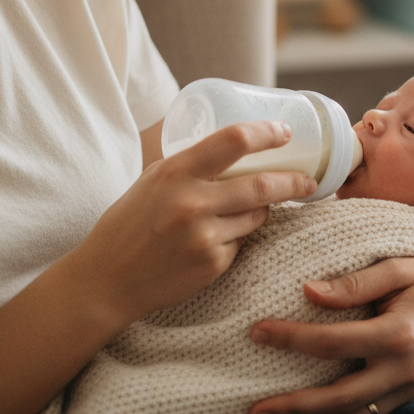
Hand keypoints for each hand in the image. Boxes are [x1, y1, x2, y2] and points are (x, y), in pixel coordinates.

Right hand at [61, 120, 316, 329]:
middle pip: (263, 184)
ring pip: (257, 215)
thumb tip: (240, 145)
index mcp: (176, 172)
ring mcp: (204, 237)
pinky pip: (242, 242)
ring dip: (262, 209)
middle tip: (309, 180)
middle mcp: (192, 203)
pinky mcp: (212, 264)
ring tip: (250, 208)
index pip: (234, 140)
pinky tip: (215, 239)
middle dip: (294, 181)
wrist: (104, 281)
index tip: (285, 133)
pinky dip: (238, 236)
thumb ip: (193, 164)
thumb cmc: (129, 223)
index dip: (267, 133)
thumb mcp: (154, 179)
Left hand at [246, 250, 413, 413]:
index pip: (333, 342)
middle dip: (293, 407)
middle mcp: (403, 369)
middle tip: (253, 413)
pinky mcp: (406, 397)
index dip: (292, 339)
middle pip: (339, 397)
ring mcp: (407, 389)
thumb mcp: (398, 267)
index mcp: (399, 334)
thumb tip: (308, 291)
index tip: (257, 333)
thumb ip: (355, 282)